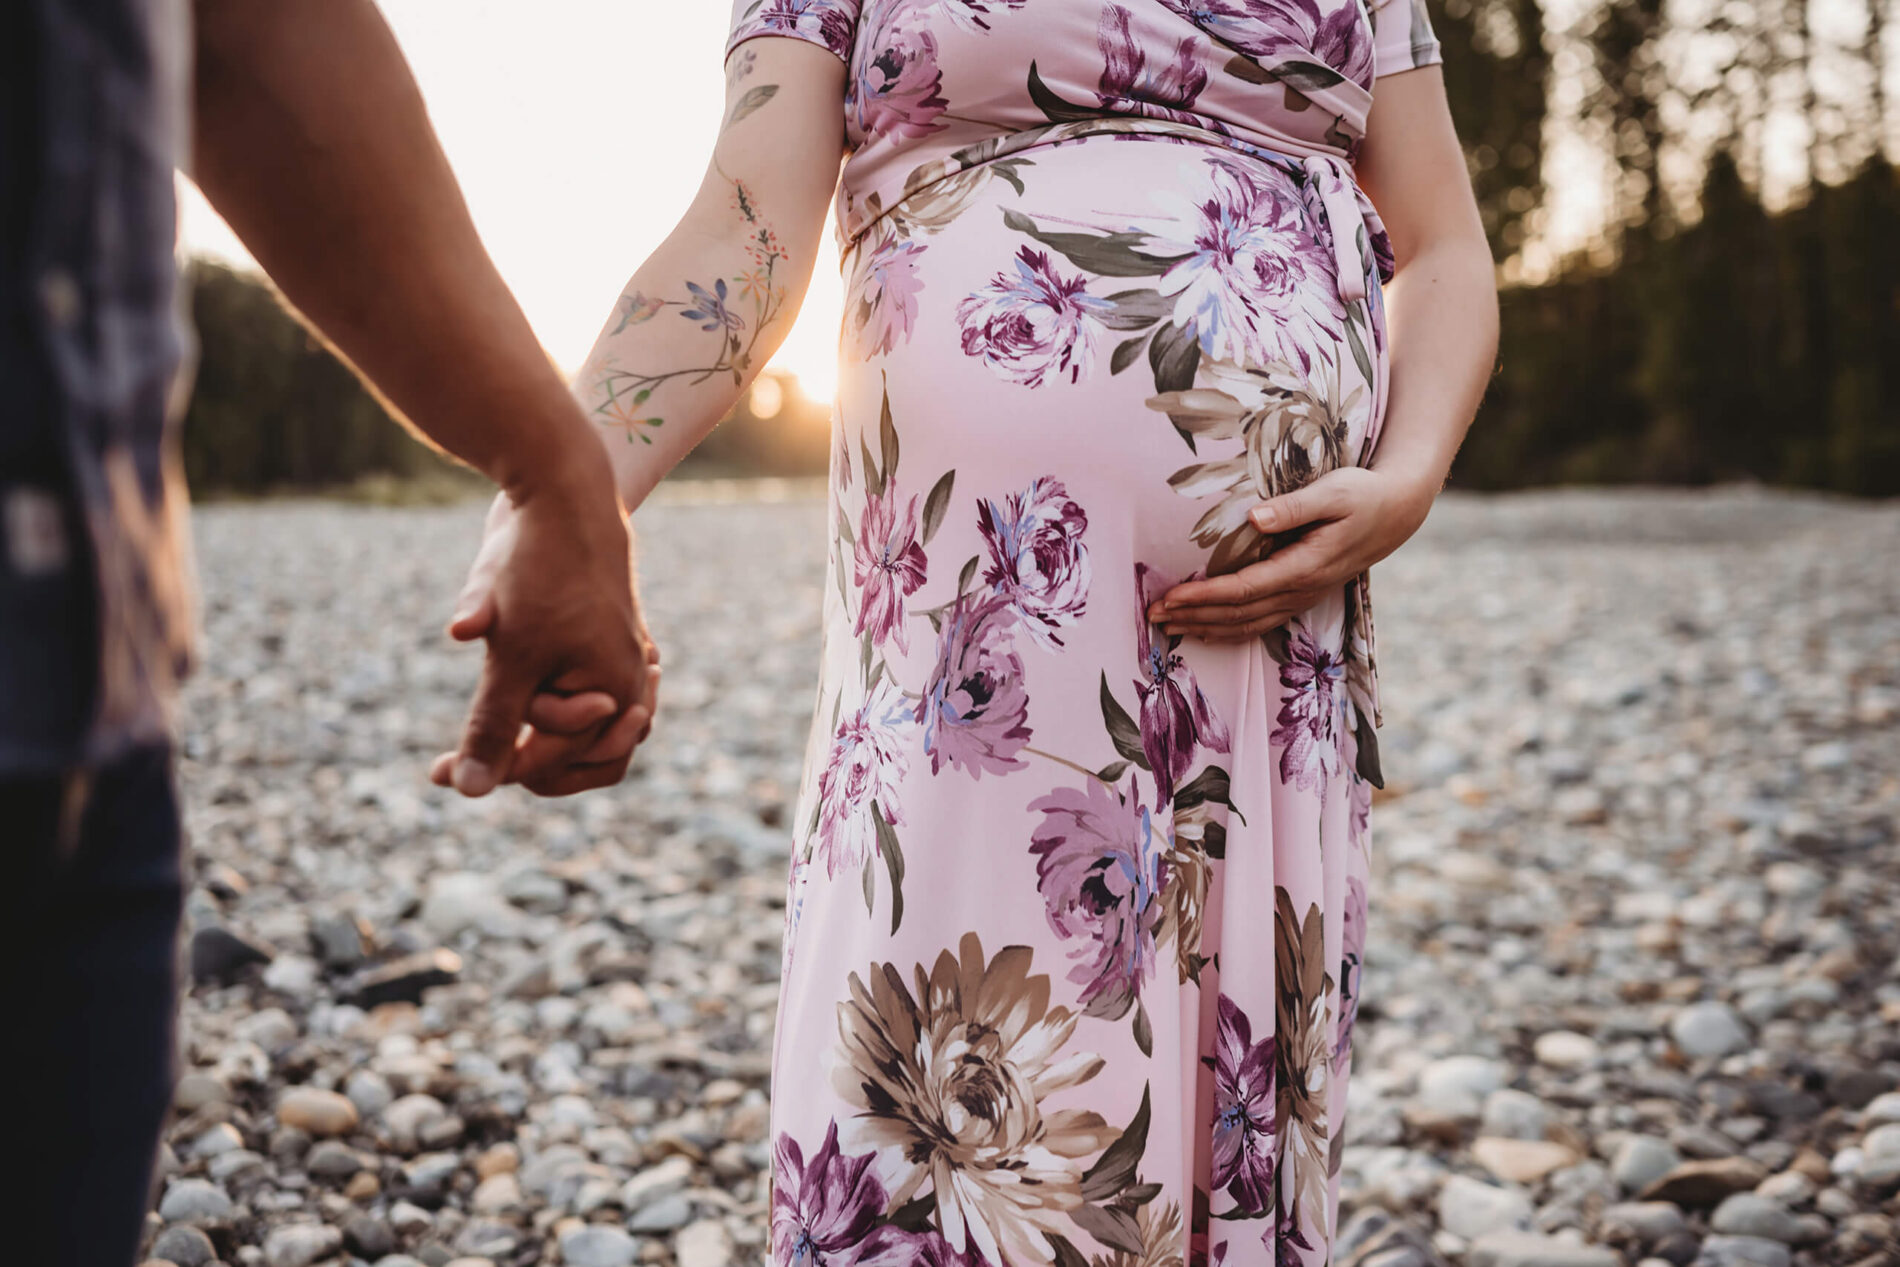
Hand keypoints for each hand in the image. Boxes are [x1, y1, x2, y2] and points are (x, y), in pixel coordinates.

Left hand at [429, 479, 657, 796]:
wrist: (563, 488)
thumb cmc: (543, 571)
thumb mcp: (511, 654)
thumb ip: (494, 724)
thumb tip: (469, 790)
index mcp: (617, 694)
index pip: (553, 763)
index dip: (493, 768)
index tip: (436, 773)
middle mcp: (630, 684)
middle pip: (587, 764)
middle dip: (528, 765)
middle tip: (465, 763)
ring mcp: (623, 661)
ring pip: (594, 736)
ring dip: (547, 744)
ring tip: (498, 744)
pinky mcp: (605, 641)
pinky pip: (594, 700)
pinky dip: (560, 711)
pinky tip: (526, 701)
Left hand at [1149, 466, 1436, 641]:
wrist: (1396, 512)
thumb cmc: (1362, 495)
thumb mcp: (1332, 491)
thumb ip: (1293, 507)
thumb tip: (1254, 518)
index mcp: (1304, 566)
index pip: (1242, 590)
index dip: (1203, 597)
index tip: (1169, 597)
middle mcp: (1301, 590)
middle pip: (1238, 614)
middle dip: (1193, 617)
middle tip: (1153, 616)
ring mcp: (1303, 597)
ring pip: (1248, 624)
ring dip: (1206, 627)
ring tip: (1168, 628)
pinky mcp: (1302, 596)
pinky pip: (1261, 623)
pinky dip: (1230, 630)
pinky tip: (1206, 631)